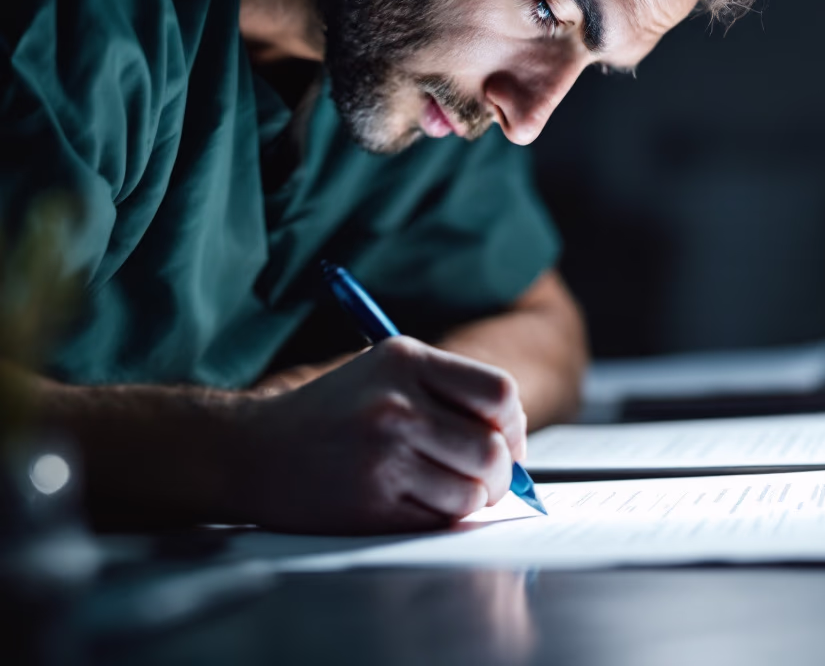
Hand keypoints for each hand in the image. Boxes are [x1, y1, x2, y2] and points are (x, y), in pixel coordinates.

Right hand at [235, 336, 526, 533]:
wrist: (252, 452)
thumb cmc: (332, 414)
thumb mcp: (386, 374)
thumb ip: (450, 396)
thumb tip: (516, 447)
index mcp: (405, 360)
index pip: (500, 393)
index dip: (514, 424)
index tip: (506, 439)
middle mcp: (396, 404)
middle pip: (493, 449)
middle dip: (501, 473)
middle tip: (486, 477)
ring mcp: (383, 455)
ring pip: (473, 492)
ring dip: (471, 499)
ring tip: (445, 488)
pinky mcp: (371, 503)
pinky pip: (440, 519)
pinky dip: (439, 517)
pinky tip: (413, 501)